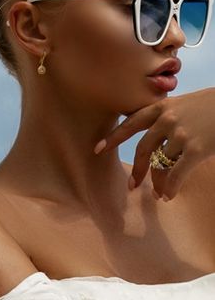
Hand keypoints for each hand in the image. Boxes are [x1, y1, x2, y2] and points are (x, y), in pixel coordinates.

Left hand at [94, 88, 214, 200]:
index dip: (113, 137)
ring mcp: (181, 134)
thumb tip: (157, 140)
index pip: (131, 122)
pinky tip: (169, 196)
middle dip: (137, 170)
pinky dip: (170, 188)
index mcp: (163, 106)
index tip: (97, 149)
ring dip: (158, 184)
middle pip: (142, 149)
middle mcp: (168, 119)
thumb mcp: (186, 103)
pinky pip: (175, 175)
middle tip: (132, 185)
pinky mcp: (195, 149)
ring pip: (160, 166)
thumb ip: (168, 116)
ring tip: (160, 194)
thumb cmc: (212, 106)